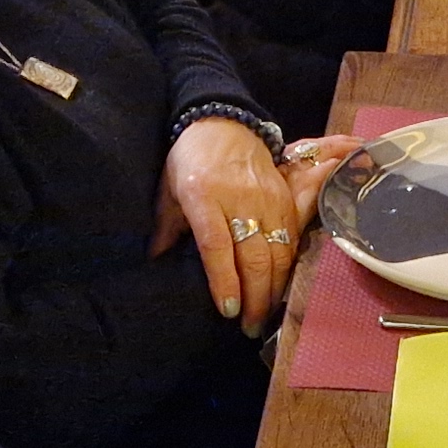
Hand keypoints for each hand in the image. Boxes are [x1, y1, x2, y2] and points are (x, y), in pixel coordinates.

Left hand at [165, 117, 312, 330]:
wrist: (224, 121)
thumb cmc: (189, 158)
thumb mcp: (168, 190)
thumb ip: (165, 228)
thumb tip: (155, 263)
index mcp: (203, 195)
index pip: (217, 245)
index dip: (224, 280)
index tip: (228, 310)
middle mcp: (238, 197)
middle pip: (254, 254)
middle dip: (255, 296)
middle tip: (249, 326)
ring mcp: (266, 196)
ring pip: (278, 250)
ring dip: (274, 287)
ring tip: (265, 315)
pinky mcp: (283, 196)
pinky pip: (292, 236)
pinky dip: (288, 266)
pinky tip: (282, 286)